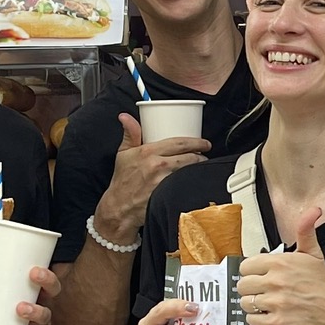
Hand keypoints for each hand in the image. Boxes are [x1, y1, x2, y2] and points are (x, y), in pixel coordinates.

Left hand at [0, 260, 59, 324]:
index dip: (46, 273)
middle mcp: (42, 303)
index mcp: (37, 289)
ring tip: (20, 309)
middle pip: (53, 292)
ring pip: (43, 316)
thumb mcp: (0, 286)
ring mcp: (38, 323)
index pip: (48, 277)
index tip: (35, 269)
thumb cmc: (13, 305)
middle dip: (46, 284)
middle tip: (34, 276)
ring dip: (34, 312)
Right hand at [95, 115, 210, 242]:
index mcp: (148, 152)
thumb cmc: (122, 181)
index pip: (179, 143)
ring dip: (199, 168)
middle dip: (201, 155)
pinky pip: (186, 185)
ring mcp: (164, 181)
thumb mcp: (123, 154)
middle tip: (206, 154)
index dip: (196, 142)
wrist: (119, 207)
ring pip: (190, 170)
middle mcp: (157, 165)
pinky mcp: (167, 195)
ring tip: (202, 166)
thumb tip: (125, 116)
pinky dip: (192, 181)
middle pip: (189, 156)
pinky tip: (195, 180)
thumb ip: (129, 134)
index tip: (204, 143)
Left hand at [235, 209, 324, 324]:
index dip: (252, 271)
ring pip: (245, 303)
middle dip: (251, 288)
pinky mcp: (276, 322)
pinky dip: (258, 319)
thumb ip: (305, 230)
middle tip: (264, 289)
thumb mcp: (313, 253)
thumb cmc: (321, 284)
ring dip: (254, 304)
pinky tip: (269, 313)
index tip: (261, 275)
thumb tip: (313, 211)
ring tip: (267, 302)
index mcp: (280, 262)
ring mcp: (275, 303)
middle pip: (242, 285)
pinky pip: (252, 320)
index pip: (245, 266)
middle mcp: (275, 282)